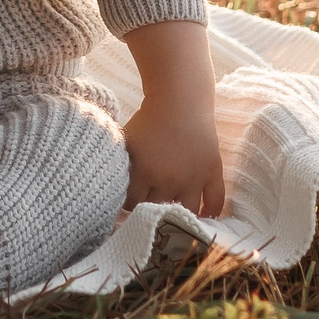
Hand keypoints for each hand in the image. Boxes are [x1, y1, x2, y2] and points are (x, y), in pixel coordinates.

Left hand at [118, 18, 224, 216]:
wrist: (179, 100)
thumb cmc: (147, 121)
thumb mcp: (126, 142)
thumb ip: (118, 167)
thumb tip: (103, 187)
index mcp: (144, 172)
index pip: (132, 204)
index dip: (128, 203)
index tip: (128, 201)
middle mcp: (169, 179)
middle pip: (158, 210)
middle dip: (151, 210)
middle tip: (149, 209)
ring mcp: (193, 177)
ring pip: (187, 212)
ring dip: (179, 217)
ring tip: (174, 218)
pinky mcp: (212, 171)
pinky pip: (216, 200)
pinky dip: (212, 212)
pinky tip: (205, 218)